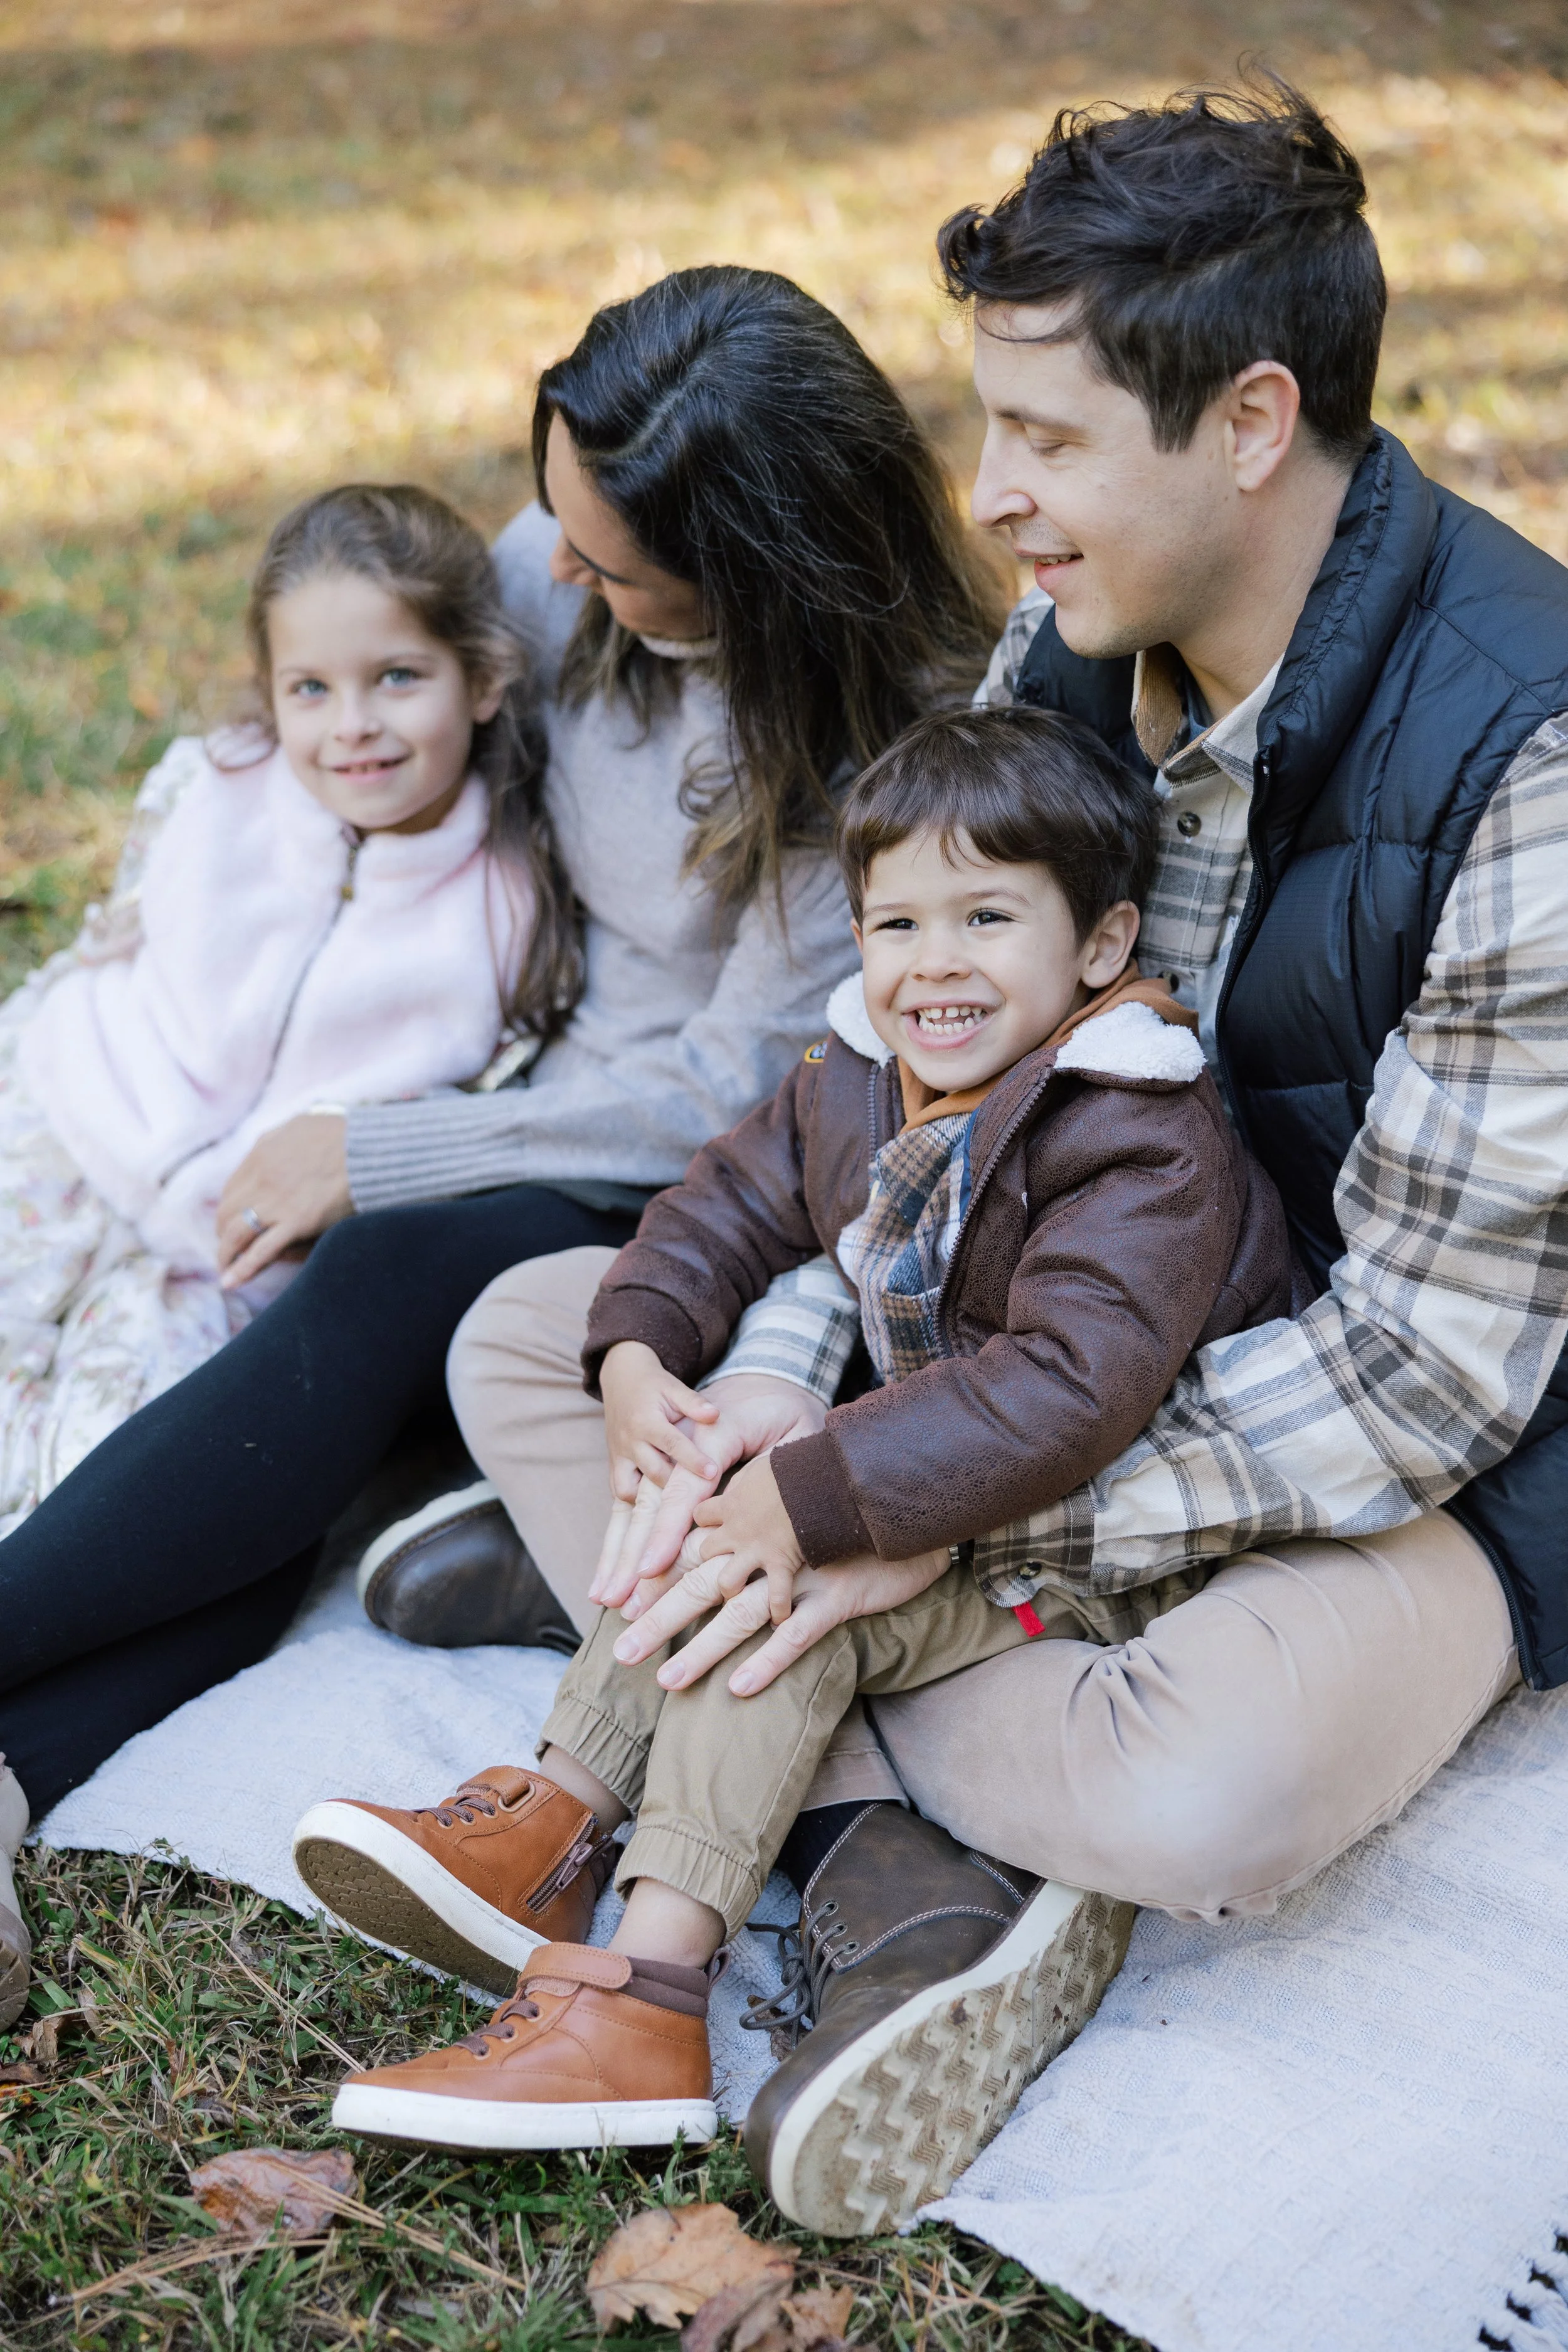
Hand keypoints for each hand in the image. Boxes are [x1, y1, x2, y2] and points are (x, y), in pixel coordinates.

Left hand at [216, 1113, 351, 1287]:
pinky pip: (261, 1250)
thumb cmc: (346, 1136)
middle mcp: (262, 1177)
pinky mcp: (297, 1222)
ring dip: (227, 1253)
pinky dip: (243, 1268)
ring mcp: (278, 1201)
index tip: (233, 1221)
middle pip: (227, 1211)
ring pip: (236, 1233)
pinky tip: (231, 1282)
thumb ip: (278, 1138)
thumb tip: (266, 1148)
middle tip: (229, 1246)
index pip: (232, 1187)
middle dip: (223, 1231)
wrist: (373, 1149)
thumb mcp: (302, 1125)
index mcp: (262, 1152)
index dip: (229, 1208)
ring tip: (226, 1269)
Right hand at [591, 1373, 826, 1612]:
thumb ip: (788, 1466)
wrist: (757, 1373)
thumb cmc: (782, 1407)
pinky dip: (617, 1541)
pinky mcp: (650, 1460)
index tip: (652, 1569)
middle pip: (650, 1503)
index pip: (685, 1487)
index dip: (669, 1531)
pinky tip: (606, 1577)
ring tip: (602, 1598)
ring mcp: (657, 1449)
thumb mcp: (798, 1426)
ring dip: (616, 1554)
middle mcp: (674, 1441)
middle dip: (632, 1554)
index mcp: (713, 1431)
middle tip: (619, 1600)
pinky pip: (629, 1505)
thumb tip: (785, 1511)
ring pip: (632, 1508)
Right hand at [598, 1341, 720, 1505]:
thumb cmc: (653, 1385)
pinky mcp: (613, 1463)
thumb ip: (693, 1402)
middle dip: (677, 1485)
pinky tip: (656, 1504)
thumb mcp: (673, 1387)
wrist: (621, 1380)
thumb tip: (714, 1415)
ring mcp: (618, 1455)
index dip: (693, 1460)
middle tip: (702, 1493)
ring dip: (653, 1498)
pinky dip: (635, 1499)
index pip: (672, 1444)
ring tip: (677, 1500)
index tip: (712, 1472)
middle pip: (654, 1471)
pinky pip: (619, 1490)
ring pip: (631, 1488)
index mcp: (645, 1421)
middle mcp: (629, 1441)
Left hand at [612, 1541, 950, 1697]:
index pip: (695, 1554)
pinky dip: (767, 1661)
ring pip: (741, 1615)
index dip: (657, 1580)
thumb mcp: (800, 1512)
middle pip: (703, 1586)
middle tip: (620, 1650)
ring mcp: (801, 1575)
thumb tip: (718, 1531)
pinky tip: (740, 1688)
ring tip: (665, 1681)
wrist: (910, 1513)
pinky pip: (796, 1634)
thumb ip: (759, 1523)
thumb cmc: (852, 1516)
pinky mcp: (834, 1598)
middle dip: (659, 1619)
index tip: (620, 1604)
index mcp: (758, 1529)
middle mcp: (771, 1551)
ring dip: (702, 1650)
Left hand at [690, 1453, 803, 1624]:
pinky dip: (778, 1610)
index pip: (700, 1514)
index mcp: (732, 1503)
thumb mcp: (764, 1465)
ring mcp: (757, 1549)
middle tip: (700, 1577)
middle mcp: (737, 1529)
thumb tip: (746, 1482)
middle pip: (703, 1552)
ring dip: (731, 1591)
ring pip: (725, 1581)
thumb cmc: (794, 1465)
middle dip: (702, 1565)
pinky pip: (775, 1596)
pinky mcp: (781, 1562)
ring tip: (737, 1600)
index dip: (701, 1523)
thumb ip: (751, 1478)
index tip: (706, 1529)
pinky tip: (780, 1619)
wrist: (815, 1476)